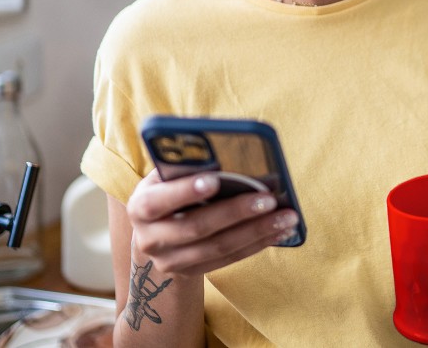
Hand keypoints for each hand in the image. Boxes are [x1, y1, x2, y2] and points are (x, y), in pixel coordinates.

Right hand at [126, 169, 300, 276]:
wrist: (154, 236)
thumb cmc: (167, 192)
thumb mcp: (165, 178)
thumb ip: (186, 167)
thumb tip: (225, 154)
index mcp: (140, 208)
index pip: (159, 201)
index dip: (184, 191)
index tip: (214, 180)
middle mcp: (151, 239)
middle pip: (197, 227)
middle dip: (236, 212)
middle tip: (270, 198)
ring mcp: (171, 261)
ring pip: (219, 247)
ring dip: (257, 231)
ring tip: (286, 216)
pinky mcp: (192, 273)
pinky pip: (229, 259)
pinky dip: (258, 244)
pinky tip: (280, 231)